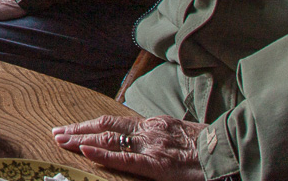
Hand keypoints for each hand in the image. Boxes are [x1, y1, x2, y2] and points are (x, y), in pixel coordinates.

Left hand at [52, 114, 205, 180]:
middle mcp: (148, 131)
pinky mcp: (158, 164)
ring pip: (109, 139)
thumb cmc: (209, 148)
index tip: (69, 128)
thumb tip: (138, 142)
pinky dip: (103, 153)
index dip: (89, 125)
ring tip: (61, 140)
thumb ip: (158, 137)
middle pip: (105, 127)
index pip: (113, 122)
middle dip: (78, 131)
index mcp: (152, 125)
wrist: (231, 152)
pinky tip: (85, 150)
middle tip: (56, 134)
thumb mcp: (180, 136)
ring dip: (81, 139)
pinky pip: (125, 159)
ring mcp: (151, 146)